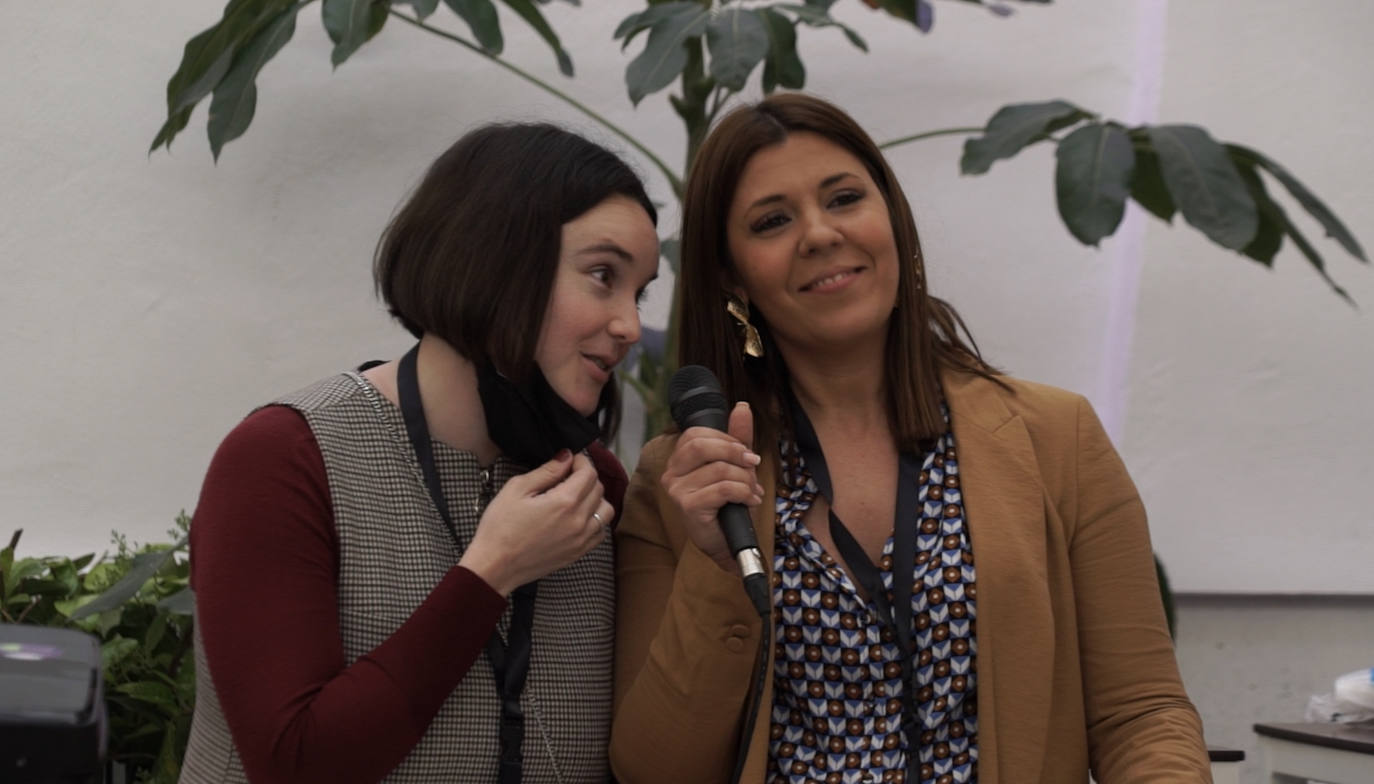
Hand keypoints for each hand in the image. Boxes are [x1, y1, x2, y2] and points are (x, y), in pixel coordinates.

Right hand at [459, 450, 611, 594]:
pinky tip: (577, 517)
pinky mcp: (579, 553)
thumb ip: (546, 471)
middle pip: (599, 489)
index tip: (569, 460)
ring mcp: (581, 539)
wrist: (495, 566)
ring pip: (605, 510)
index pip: (589, 473)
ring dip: (595, 498)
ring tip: (575, 497)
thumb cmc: (500, 527)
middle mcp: (579, 520)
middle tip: (567, 476)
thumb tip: (565, 457)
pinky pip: (600, 532)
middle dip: (586, 477)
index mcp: (564, 502)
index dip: (581, 461)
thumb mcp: (517, 489)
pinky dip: (595, 520)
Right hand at [659, 402, 763, 572]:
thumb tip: (741, 407)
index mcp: (678, 460)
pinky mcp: (688, 506)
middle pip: (701, 445)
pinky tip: (750, 501)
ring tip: (753, 491)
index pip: (695, 433)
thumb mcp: (735, 466)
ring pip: (719, 469)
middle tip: (753, 463)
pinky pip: (723, 488)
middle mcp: (671, 474)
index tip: (745, 452)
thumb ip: (737, 437)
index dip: (725, 438)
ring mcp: (677, 491)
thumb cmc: (728, 505)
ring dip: (745, 479)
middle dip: (735, 452)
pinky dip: (744, 492)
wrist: (728, 543)